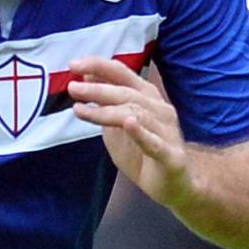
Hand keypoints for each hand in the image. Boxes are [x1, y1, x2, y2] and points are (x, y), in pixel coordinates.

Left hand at [68, 57, 193, 208]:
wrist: (175, 185)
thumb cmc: (144, 153)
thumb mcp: (118, 125)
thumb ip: (106, 102)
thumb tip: (86, 76)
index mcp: (147, 98)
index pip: (123, 75)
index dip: (100, 66)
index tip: (74, 64)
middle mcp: (160, 110)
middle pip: (126, 93)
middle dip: (98, 89)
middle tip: (73, 88)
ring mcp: (167, 132)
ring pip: (136, 115)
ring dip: (107, 111)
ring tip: (81, 109)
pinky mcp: (171, 157)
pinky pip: (155, 143)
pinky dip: (141, 133)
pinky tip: (129, 124)